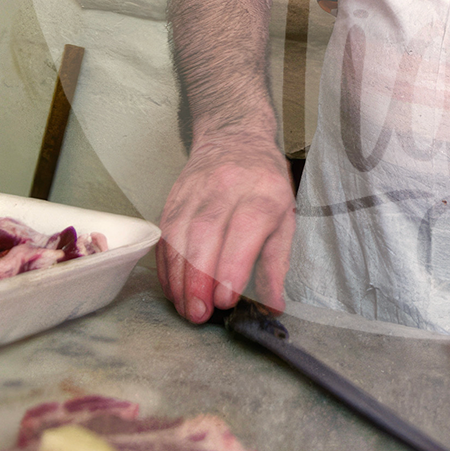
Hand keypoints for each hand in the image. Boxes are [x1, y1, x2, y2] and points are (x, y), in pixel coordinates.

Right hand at [156, 136, 295, 324]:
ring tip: (184, 308)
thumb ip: (277, 262)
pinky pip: (164, 234)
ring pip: (179, 235)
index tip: (225, 300)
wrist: (235, 136)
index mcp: (262, 192)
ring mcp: (195, 190)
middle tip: (199, 314)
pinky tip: (172, 287)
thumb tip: (273, 306)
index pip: (245, 229)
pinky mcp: (174, 197)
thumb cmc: (264, 183)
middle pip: (205, 233)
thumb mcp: (285, 216)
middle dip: (198, 279)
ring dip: (178, 277)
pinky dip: (165, 265)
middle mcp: (226, 188)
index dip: (232, 266)